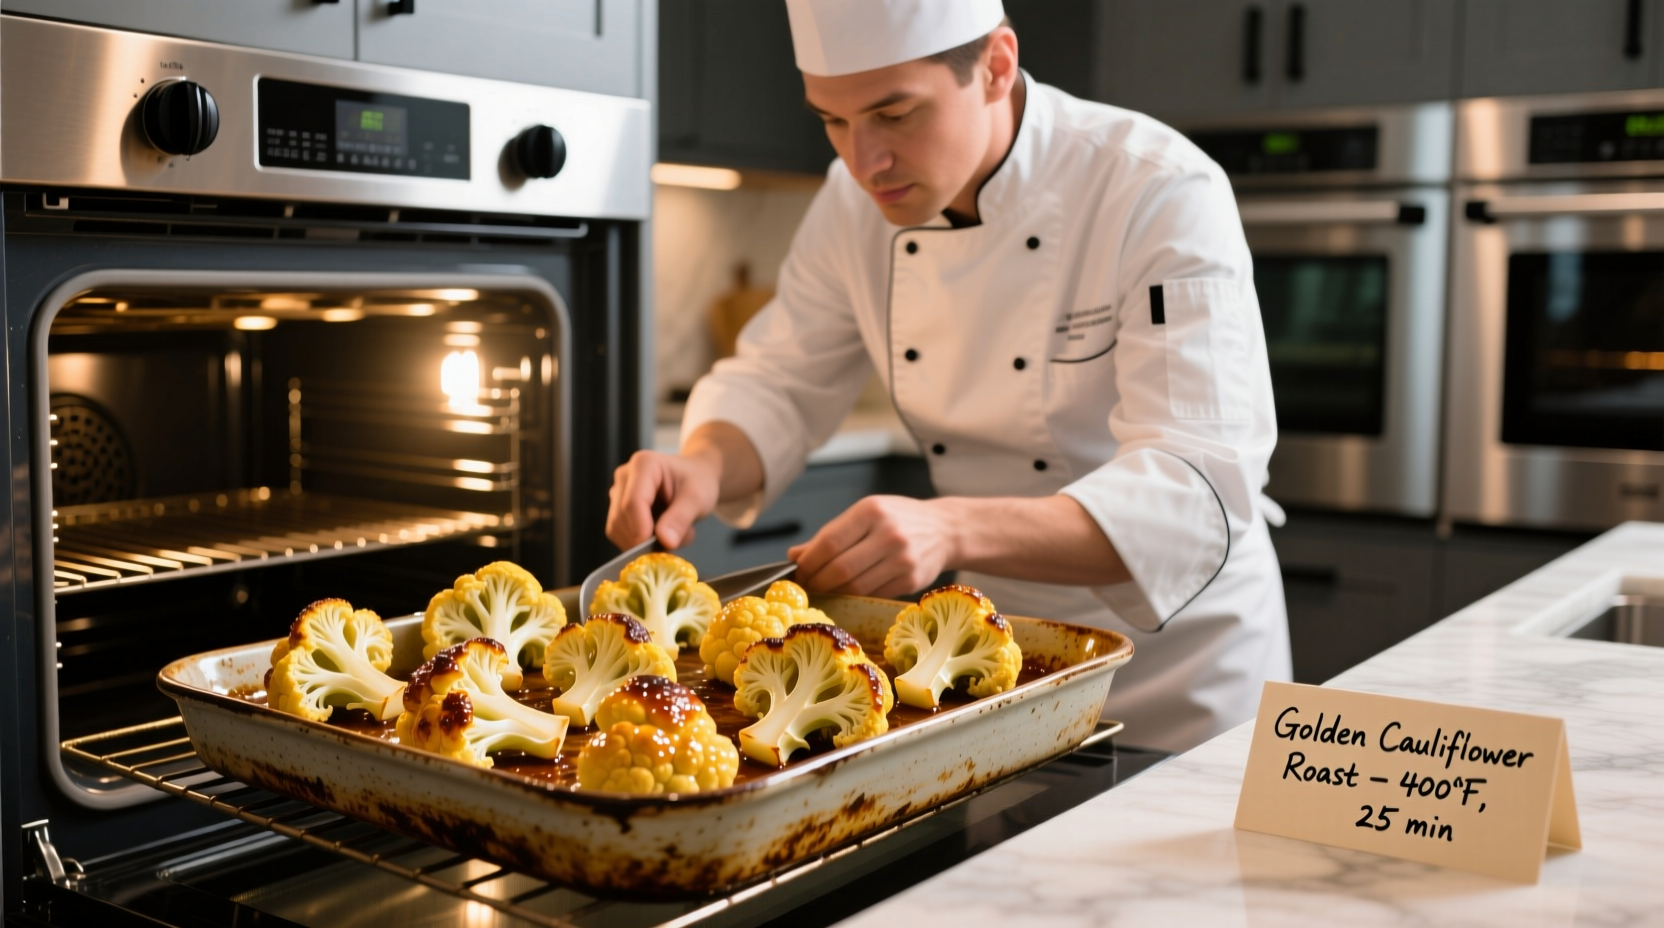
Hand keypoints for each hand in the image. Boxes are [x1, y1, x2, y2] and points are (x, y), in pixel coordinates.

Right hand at [605, 448, 720, 549]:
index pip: (632, 502)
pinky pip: (621, 535)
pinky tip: (664, 533)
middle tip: (680, 538)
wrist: (696, 477)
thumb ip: (681, 518)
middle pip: (621, 518)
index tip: (660, 546)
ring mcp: (618, 493)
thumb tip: (665, 542)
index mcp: (643, 464)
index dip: (641, 529)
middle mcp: (624, 477)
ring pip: (618, 530)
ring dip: (645, 543)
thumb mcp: (698, 498)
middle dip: (646, 538)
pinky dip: (642, 542)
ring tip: (675, 533)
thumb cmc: (698, 481)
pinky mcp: (618, 509)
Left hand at [788, 496, 954, 597]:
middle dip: (817, 582)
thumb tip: (794, 555)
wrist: (945, 530)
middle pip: (840, 569)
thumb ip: (831, 534)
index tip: (798, 571)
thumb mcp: (865, 514)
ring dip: (833, 594)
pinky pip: (872, 595)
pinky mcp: (911, 580)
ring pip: (855, 587)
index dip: (808, 562)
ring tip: (822, 591)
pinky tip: (846, 594)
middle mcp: (889, 534)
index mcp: (872, 511)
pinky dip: (854, 598)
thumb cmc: (898, 519)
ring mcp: (903, 560)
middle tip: (807, 586)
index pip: (829, 542)